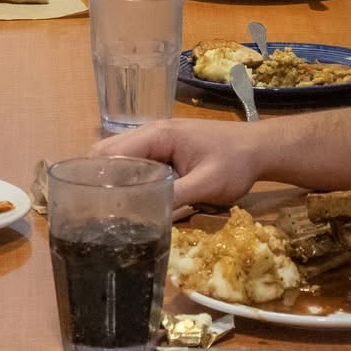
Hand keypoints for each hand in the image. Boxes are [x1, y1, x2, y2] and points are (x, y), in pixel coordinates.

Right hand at [95, 118, 269, 206]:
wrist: (259, 148)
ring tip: (109, 207)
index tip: (91, 204)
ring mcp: (156, 138)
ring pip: (120, 156)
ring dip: (112, 177)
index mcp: (158, 136)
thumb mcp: (207, 184)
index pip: (112, 153)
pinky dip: (127, 175)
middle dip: (99, 178)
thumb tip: (146, 217)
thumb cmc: (235, 163)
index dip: (97, 177)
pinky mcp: (164, 148)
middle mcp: (151, 132)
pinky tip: (130, 197)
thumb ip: (175, 197)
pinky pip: (135, 159)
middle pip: (108, 152)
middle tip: (97, 210)